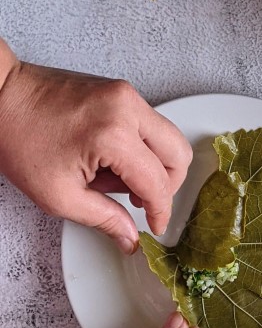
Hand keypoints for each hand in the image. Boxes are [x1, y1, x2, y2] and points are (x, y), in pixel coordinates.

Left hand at [0, 43, 192, 253]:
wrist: (0, 95)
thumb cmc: (20, 138)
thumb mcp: (59, 195)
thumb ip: (103, 219)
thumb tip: (131, 237)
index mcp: (113, 135)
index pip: (157, 181)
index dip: (161, 210)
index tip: (156, 225)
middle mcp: (127, 108)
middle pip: (178, 154)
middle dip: (167, 184)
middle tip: (142, 201)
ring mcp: (126, 95)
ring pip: (168, 138)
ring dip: (155, 165)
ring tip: (119, 179)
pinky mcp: (122, 91)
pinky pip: (150, 124)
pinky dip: (142, 148)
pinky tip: (113, 159)